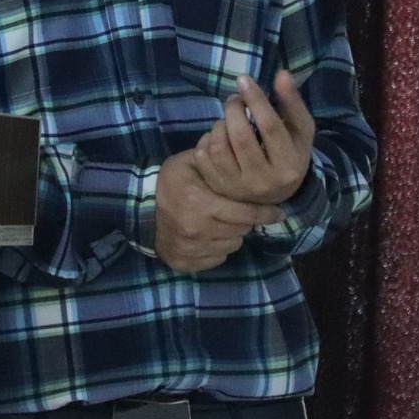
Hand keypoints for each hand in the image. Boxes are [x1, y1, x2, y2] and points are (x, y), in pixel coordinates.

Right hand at [153, 150, 282, 272]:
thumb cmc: (168, 183)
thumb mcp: (187, 163)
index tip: (279, 212)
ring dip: (233, 233)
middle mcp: (198, 231)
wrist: (139, 211)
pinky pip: (219, 257)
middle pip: (242, 229)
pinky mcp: (189, 263)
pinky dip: (220, 247)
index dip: (265, 213)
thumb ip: (215, 160)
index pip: (246, 214)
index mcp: (201, 205)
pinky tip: (211, 234)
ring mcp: (193, 250)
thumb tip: (243, 156)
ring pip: (233, 244)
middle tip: (240, 210)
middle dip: (246, 219)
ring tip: (222, 220)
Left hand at [194, 70, 315, 206]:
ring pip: (218, 146)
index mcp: (289, 166)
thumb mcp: (299, 130)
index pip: (271, 128)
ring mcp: (238, 187)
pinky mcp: (217, 187)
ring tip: (229, 120)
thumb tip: (282, 74)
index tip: (244, 79)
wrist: (275, 190)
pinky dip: (206, 139)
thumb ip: (292, 103)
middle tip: (235, 99)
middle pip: (241, 137)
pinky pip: (202, 156)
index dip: (256, 100)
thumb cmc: (289, 152)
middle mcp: (263, 182)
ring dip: (219, 124)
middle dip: (234, 109)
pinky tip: (219, 137)